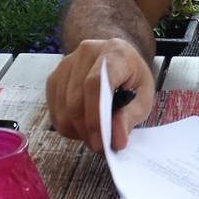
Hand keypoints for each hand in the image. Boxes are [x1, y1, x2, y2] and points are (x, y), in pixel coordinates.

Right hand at [45, 38, 154, 152]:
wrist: (117, 58)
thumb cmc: (132, 77)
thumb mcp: (144, 95)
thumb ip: (131, 116)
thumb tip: (116, 140)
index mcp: (114, 52)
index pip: (95, 84)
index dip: (95, 117)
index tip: (102, 142)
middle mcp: (86, 53)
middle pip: (76, 100)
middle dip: (87, 130)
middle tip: (101, 146)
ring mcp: (66, 64)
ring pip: (63, 109)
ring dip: (78, 130)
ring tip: (96, 133)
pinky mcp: (54, 77)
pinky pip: (55, 111)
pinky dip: (68, 126)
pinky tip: (84, 124)